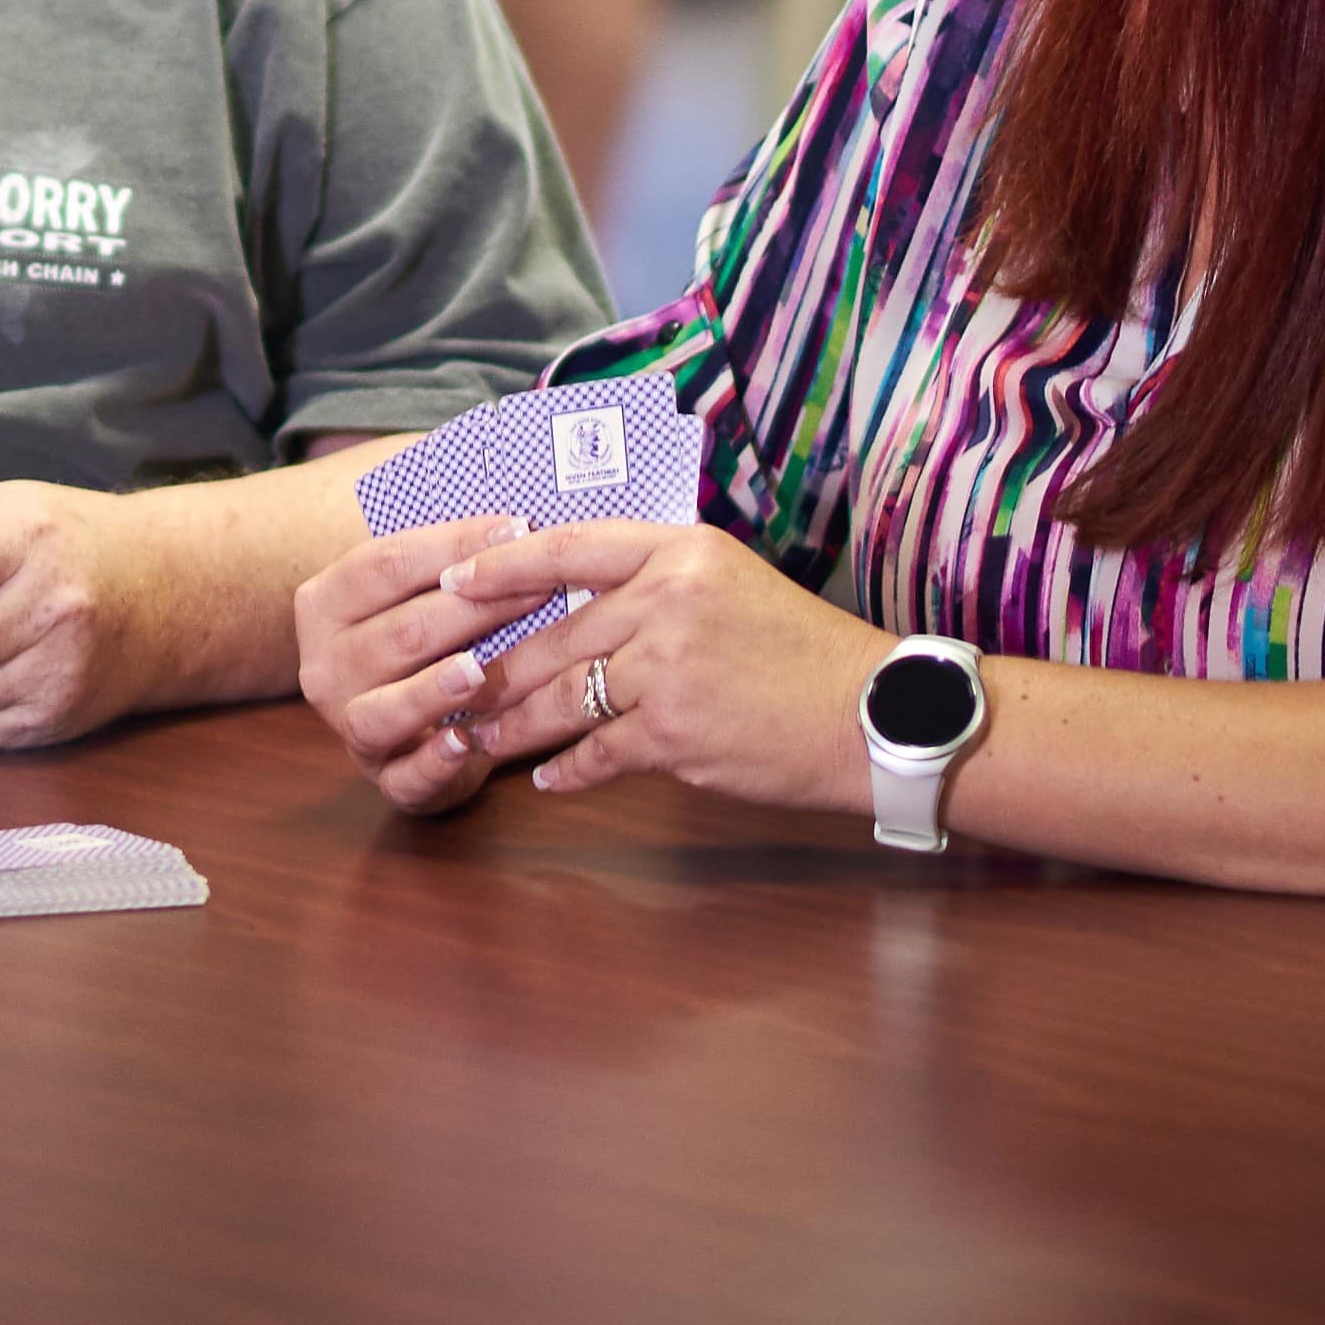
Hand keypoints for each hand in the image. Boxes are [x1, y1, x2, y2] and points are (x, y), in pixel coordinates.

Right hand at [291, 513, 528, 816]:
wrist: (404, 715)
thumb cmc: (423, 632)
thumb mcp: (415, 585)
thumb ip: (449, 550)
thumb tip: (516, 512)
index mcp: (325, 602)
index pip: (386, 563)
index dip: (454, 544)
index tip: (519, 527)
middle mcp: (324, 664)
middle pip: (400, 631)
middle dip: (475, 609)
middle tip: (541, 590)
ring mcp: (348, 724)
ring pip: (386, 706)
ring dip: (435, 689)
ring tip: (478, 669)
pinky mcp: (383, 778)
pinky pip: (404, 776)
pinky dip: (433, 763)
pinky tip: (464, 743)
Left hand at [432, 520, 886, 811]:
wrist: (873, 715)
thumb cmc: (804, 654)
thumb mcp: (732, 585)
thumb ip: (658, 584)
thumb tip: (579, 605)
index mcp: (679, 551)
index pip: (567, 547)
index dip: (500, 563)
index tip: (450, 579)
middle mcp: (666, 599)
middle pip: (553, 634)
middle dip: (494, 668)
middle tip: (450, 687)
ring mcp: (667, 667)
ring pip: (563, 696)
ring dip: (516, 724)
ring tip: (480, 738)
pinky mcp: (674, 732)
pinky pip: (597, 751)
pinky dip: (568, 768)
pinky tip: (548, 778)